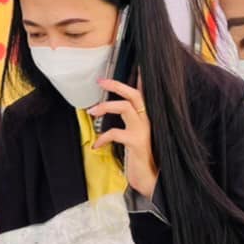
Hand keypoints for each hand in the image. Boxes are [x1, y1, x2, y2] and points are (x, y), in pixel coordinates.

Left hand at [89, 77, 157, 198]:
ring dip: (106, 106)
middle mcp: (148, 121)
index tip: (138, 64)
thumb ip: (128, 123)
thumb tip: (112, 110)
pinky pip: (116, 133)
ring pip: (125, 107)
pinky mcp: (137, 143)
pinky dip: (103, 137)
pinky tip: (97, 145)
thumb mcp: (135, 137)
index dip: (141, 78)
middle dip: (117, 85)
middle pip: (134, 95)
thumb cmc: (142, 158)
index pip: (144, 93)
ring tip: (92, 111)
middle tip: (101, 81)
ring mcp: (144, 131)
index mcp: (147, 118)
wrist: (152, 180)